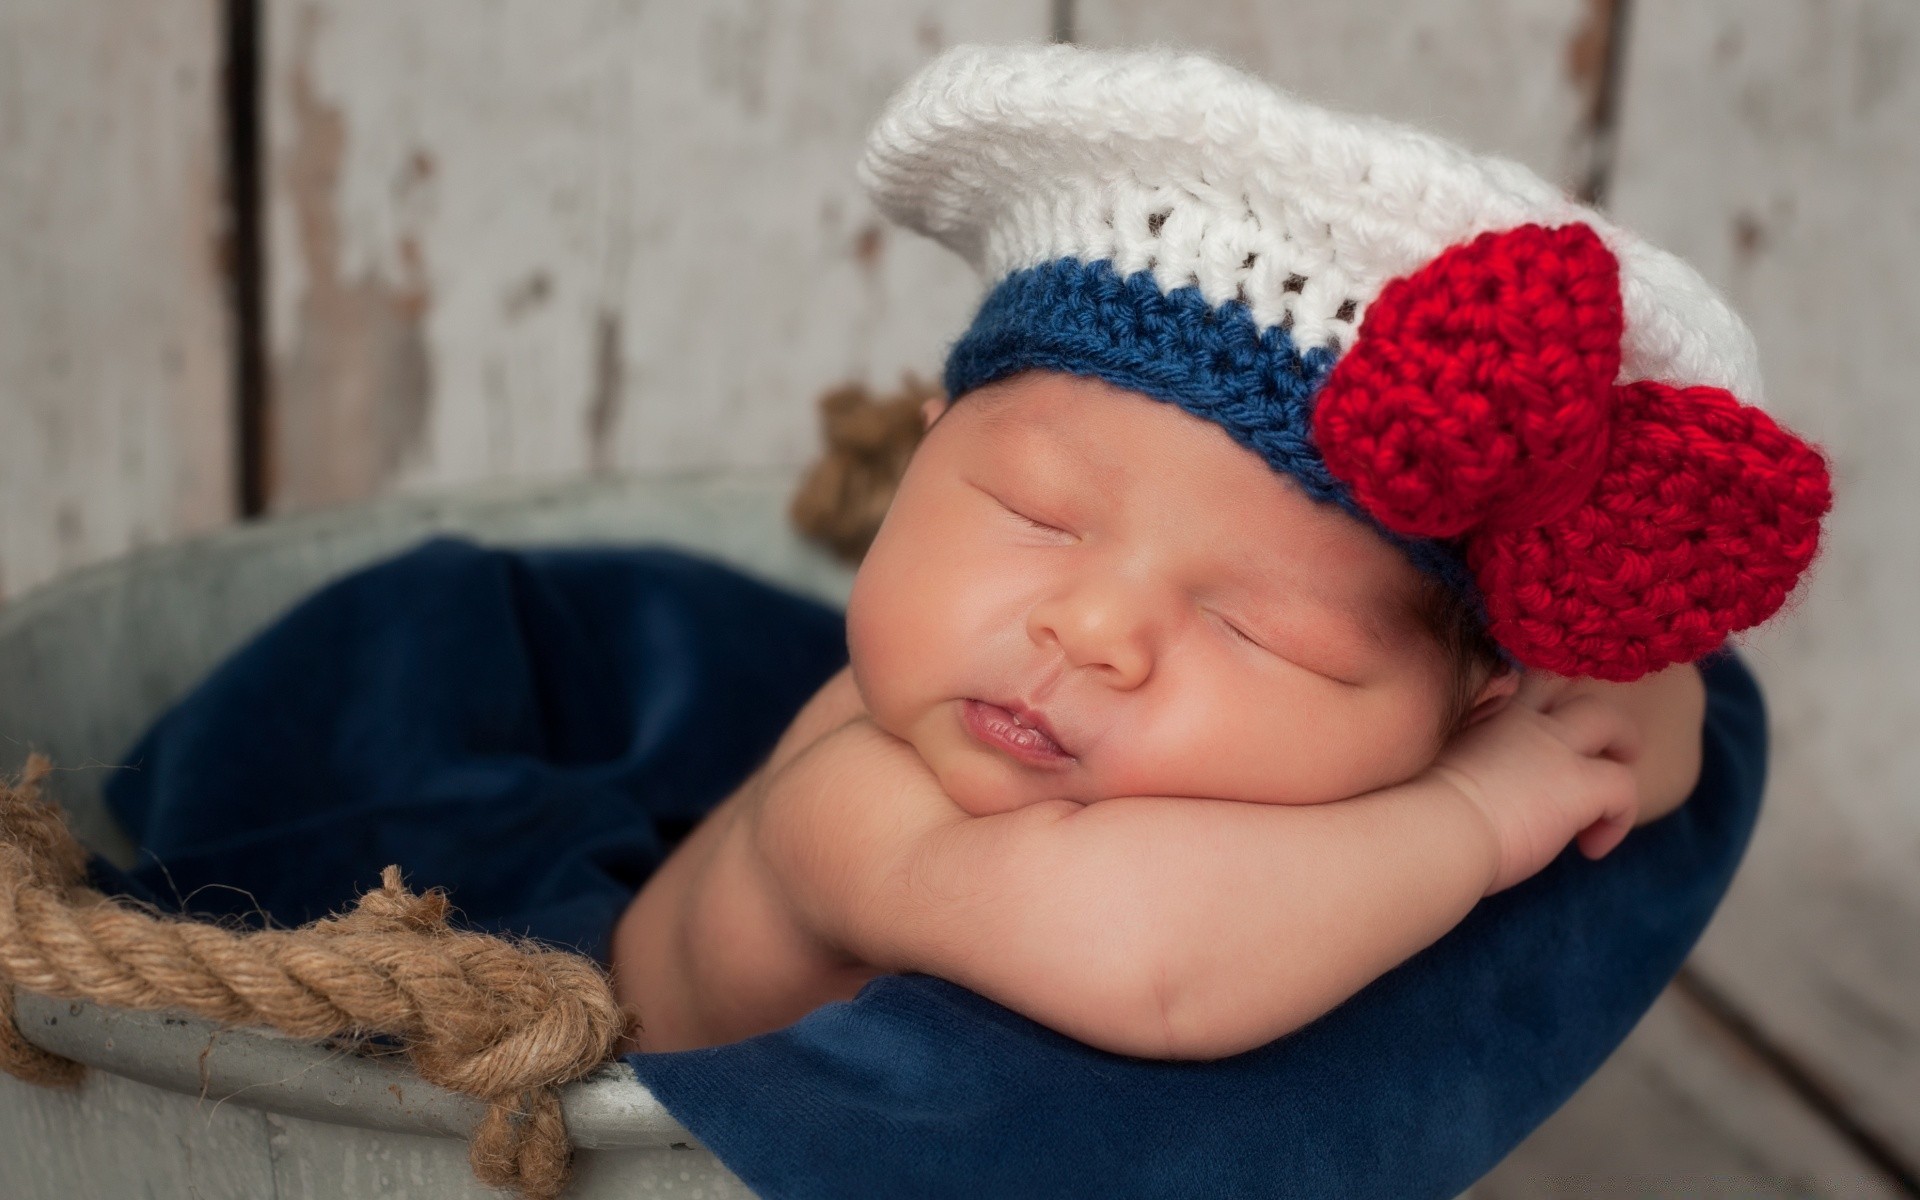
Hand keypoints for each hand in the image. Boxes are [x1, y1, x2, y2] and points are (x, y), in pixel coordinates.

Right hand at [1428, 677, 1641, 895]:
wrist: (1427, 829)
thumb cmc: (1411, 814)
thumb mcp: (1424, 770)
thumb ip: (1450, 762)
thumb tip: (1443, 789)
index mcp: (1483, 717)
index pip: (1525, 686)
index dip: (1541, 710)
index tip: (1534, 752)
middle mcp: (1522, 721)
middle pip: (1573, 689)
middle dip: (1592, 717)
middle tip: (1598, 752)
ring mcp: (1553, 747)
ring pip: (1613, 722)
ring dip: (1622, 750)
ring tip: (1611, 797)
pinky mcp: (1579, 783)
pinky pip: (1624, 787)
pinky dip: (1618, 820)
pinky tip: (1591, 849)